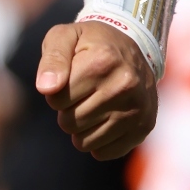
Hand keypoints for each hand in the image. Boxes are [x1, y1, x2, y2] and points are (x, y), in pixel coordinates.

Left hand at [34, 20, 156, 159]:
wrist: (134, 46)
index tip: (67, 80)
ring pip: (85, 141)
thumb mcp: (65, 36)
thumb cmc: (91, 43)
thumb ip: (52, 60)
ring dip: (80, 127)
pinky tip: (103, 119)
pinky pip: (105, 152)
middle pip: (70, 122)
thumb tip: (46, 88)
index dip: (54, 92)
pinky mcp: (144, 127)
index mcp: (102, 60)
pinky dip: (97, 141)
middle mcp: (124, 86)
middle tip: (79, 93)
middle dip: (66, 111)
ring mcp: (137, 109)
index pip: (56, 99)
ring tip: (91, 104)